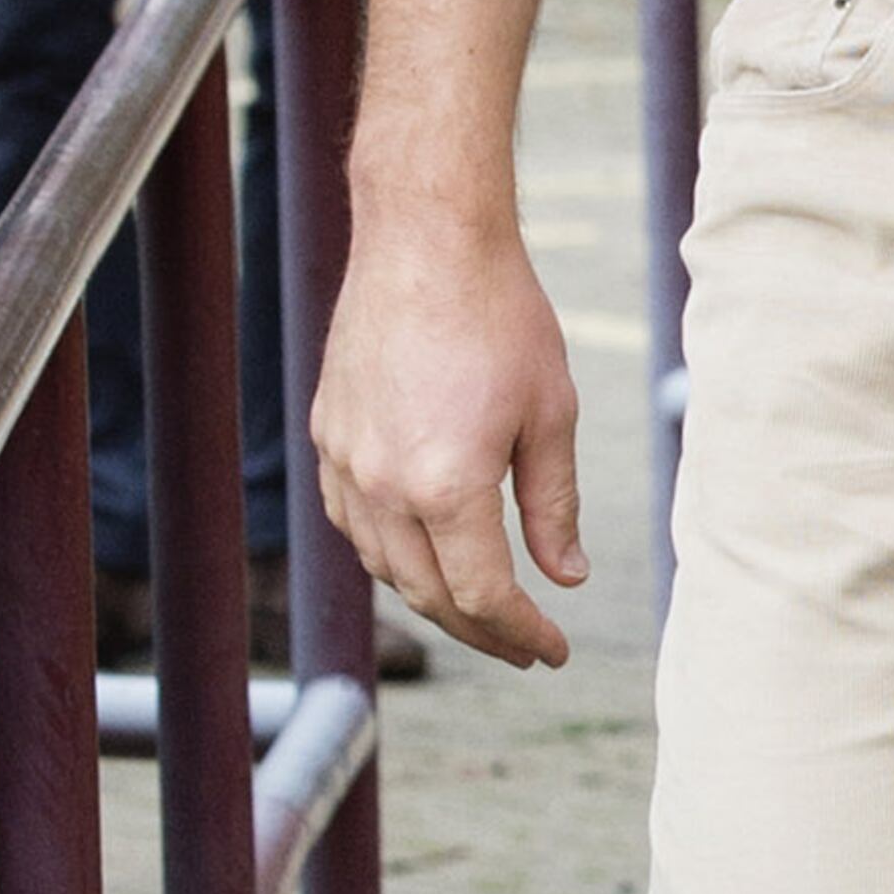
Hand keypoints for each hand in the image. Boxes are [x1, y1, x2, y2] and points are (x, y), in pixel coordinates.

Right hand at [312, 210, 588, 667]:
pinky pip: (352, 521)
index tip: (553, 651)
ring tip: (481, 607)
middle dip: (480, 630)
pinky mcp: (328, 435)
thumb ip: (554, 506)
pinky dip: (390, 553)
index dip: (521, 633)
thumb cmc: (502, 319)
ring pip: (383, 565)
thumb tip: (565, 576)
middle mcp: (383, 486)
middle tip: (524, 646)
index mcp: (445, 487)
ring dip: (432, 597)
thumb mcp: (551, 415)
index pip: (482, 595)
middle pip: (428, 595)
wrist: (425, 241)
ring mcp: (345, 462)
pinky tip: (423, 553)